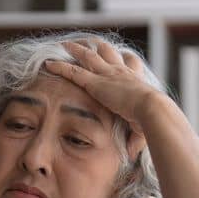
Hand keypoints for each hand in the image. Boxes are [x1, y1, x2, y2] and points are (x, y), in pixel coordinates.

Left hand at [43, 37, 161, 160]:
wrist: (151, 109)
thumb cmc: (151, 120)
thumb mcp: (143, 128)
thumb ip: (134, 141)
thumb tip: (130, 155)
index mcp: (135, 80)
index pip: (129, 63)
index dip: (123, 59)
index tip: (119, 55)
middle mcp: (120, 72)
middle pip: (107, 52)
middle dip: (98, 46)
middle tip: (90, 42)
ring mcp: (107, 74)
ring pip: (87, 56)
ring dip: (75, 50)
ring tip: (65, 44)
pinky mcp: (94, 82)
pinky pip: (72, 71)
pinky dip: (59, 66)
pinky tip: (48, 64)